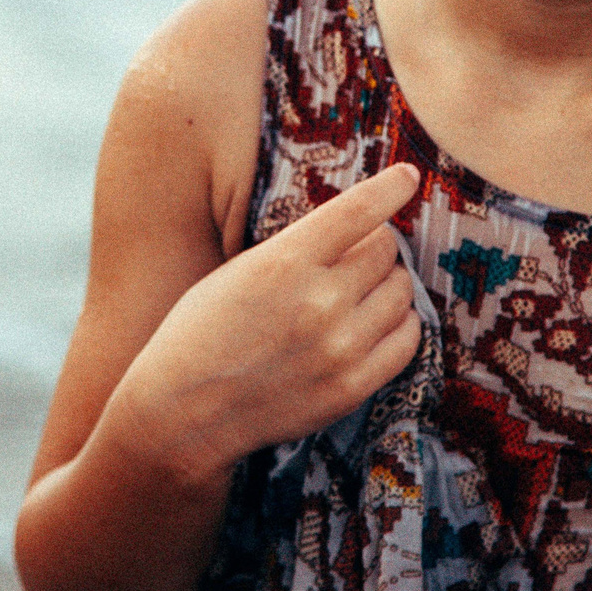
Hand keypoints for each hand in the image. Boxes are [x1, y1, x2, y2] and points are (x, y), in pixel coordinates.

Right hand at [112, 163, 422, 485]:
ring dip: (388, 284)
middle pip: (385, 251)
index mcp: (283, 262)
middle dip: (376, 245)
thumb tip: (355, 229)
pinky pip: (406, 339)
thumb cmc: (200, 333)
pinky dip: (399, 324)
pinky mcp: (353, 386)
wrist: (184, 413)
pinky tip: (379, 321)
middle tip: (360, 255)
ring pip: (400, 292)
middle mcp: (319, 302)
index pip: (358, 210)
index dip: (390, 188)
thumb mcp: (239, 271)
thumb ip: (295, 249)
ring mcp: (340, 347)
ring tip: (365, 291)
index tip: (407, 177)